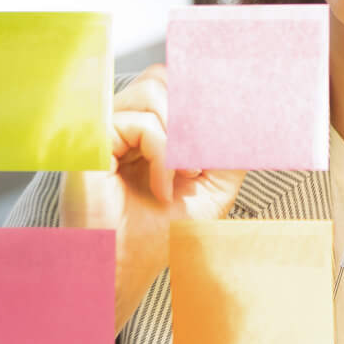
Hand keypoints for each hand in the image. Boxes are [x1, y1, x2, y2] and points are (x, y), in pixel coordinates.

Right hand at [60, 64, 245, 335]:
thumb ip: (228, 149)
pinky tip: (162, 190)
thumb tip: (251, 113)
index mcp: (141, 126)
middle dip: (193, 115)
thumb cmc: (158, 232)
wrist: (126, 268)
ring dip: (180, 136)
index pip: (172, 81)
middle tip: (199, 161)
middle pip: (164, 75)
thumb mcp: (211, 187)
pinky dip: (164, 156)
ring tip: (182, 175)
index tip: (218, 128)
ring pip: (155, 90)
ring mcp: (103, 127)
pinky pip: (142, 122)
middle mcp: (119, 120)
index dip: (199, 94)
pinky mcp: (92, 141)